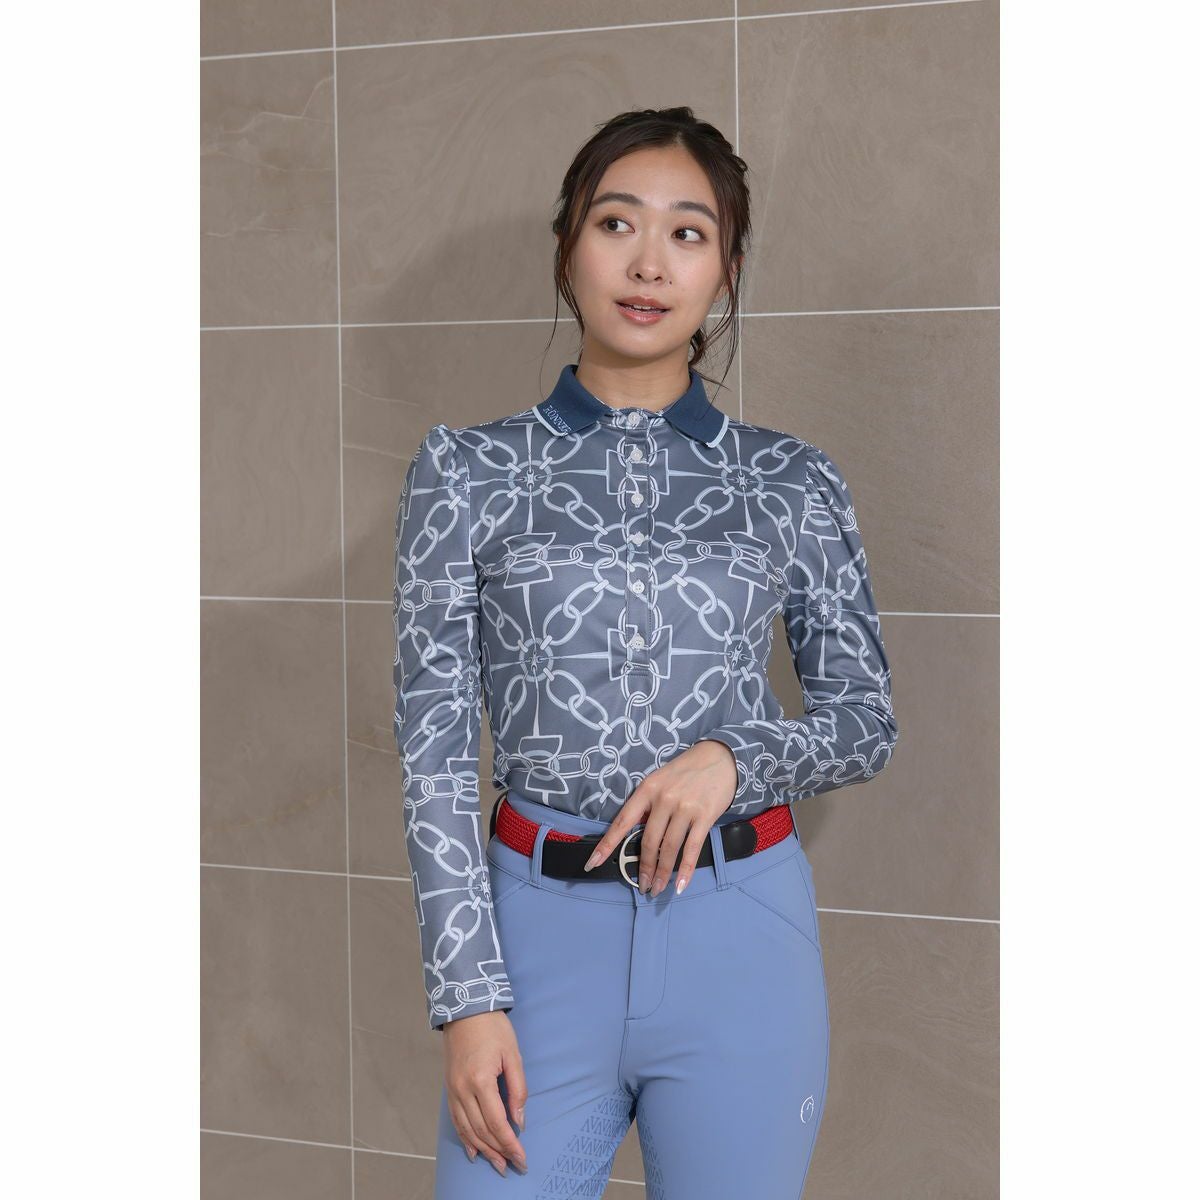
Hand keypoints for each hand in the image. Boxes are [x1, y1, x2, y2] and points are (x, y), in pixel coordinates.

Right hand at [442, 1011, 527, 1174]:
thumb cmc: (493, 1028)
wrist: (465, 1009)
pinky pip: (456, 1121)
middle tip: (514, 1166)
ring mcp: (453, 1090)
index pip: (497, 1122)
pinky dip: (466, 1138)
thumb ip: (518, 1089)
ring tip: (498, 1164)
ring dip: (484, 1150)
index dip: (510, 1144)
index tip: (522, 1158)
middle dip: (499, 1151)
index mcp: (481, 1080)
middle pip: (481, 1131)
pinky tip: (475, 1151)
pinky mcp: (449, 1089)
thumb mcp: (513, 1055)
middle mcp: (462, 1089)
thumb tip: (518, 1121)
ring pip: (467, 1130)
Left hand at [582, 740, 737, 895]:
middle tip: (643, 887)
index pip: (622, 821)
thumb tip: (638, 834)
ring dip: (662, 872)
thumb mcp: (659, 780)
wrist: (719, 757)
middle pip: (649, 841)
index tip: (593, 863)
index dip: (607, 845)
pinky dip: (686, 869)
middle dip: (644, 868)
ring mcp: (685, 808)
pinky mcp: (705, 816)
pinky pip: (693, 848)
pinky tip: (681, 884)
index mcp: (647, 789)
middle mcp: (664, 798)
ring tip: (658, 888)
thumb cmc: (685, 771)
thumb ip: (648, 805)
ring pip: (669, 847)